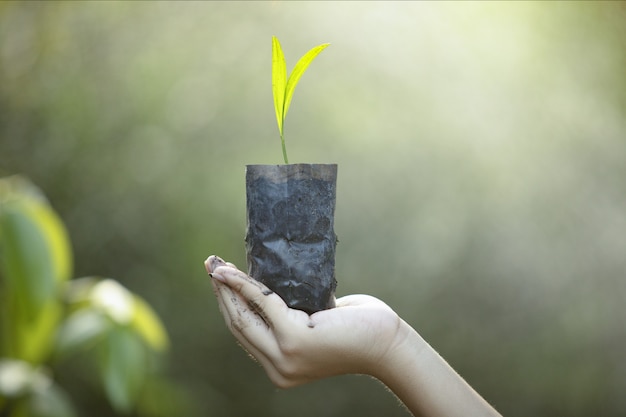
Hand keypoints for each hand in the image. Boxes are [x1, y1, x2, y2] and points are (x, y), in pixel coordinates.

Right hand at [205, 255, 403, 387]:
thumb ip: (292, 314)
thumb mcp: (316, 322)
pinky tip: (232, 270)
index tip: (218, 281)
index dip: (228, 306)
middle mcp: (278, 368)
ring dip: (226, 287)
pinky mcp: (295, 340)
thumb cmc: (358, 328)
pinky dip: (245, 284)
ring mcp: (285, 356)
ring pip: (242, 317)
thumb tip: (268, 288)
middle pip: (237, 325)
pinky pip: (263, 303)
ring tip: (214, 264)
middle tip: (210, 266)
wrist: (387, 343)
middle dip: (220, 293)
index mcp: (280, 366)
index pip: (245, 334)